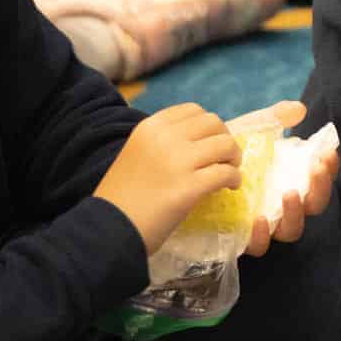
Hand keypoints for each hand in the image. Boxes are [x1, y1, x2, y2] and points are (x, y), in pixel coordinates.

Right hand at [94, 102, 243, 255]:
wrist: (106, 230)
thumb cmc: (119, 199)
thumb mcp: (135, 155)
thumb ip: (161, 144)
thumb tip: (196, 144)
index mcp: (150, 127)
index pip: (192, 110)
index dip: (208, 126)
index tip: (210, 141)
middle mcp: (165, 137)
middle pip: (213, 123)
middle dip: (224, 138)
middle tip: (225, 157)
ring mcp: (178, 161)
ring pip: (224, 144)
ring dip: (233, 157)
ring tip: (230, 171)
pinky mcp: (189, 187)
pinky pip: (225, 173)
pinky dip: (234, 178)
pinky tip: (231, 187)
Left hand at [228, 101, 338, 257]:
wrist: (191, 175)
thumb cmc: (226, 157)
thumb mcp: (249, 135)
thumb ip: (273, 121)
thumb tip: (300, 108)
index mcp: (289, 180)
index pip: (318, 180)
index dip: (328, 170)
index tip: (327, 154)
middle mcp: (282, 205)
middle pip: (313, 206)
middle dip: (319, 189)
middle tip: (316, 170)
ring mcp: (265, 225)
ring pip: (290, 230)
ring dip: (295, 213)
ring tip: (290, 194)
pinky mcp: (241, 239)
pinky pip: (258, 246)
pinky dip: (261, 235)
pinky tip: (257, 219)